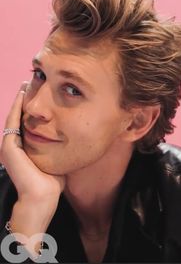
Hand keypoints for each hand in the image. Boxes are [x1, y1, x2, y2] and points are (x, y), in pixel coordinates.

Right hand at [0, 82, 64, 201]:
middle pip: (19, 117)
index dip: (32, 109)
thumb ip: (58, 150)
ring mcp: (9, 146)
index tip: (40, 95)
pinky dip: (17, 107)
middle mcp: (15, 145)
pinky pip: (13, 121)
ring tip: (26, 84)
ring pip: (14, 116)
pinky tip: (22, 94)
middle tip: (31, 83)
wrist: (42, 198)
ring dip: (19, 100)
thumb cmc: (52, 182)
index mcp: (25, 148)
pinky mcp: (9, 147)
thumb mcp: (55, 160)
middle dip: (24, 101)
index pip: (27, 123)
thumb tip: (70, 140)